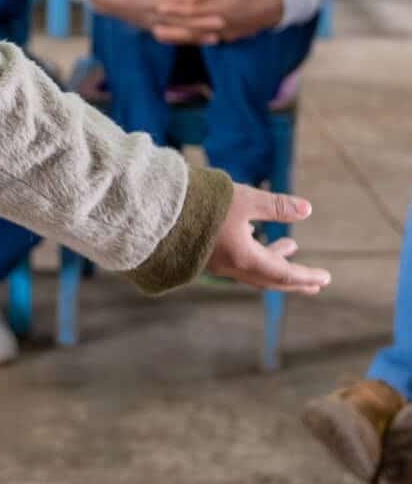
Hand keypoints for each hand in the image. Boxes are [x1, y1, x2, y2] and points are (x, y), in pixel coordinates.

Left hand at [89, 0, 216, 39]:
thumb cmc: (131, 11)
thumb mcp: (149, 23)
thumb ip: (167, 27)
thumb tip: (186, 31)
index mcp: (158, 26)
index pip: (183, 33)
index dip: (200, 35)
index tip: (218, 38)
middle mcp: (157, 15)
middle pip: (184, 19)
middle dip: (205, 20)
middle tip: (224, 21)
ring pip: (179, 0)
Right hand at [205, 184, 329, 295]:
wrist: (157, 209)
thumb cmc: (202, 203)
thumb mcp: (244, 200)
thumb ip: (275, 206)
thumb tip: (307, 209)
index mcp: (246, 258)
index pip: (285, 275)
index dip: (307, 276)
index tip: (325, 278)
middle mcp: (233, 267)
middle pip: (271, 280)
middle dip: (295, 279)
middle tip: (315, 283)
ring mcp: (217, 263)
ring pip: (255, 270)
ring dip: (275, 263)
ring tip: (290, 247)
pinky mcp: (205, 254)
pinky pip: (240, 263)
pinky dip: (257, 256)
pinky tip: (255, 236)